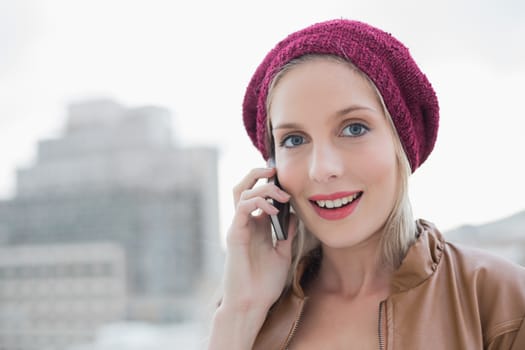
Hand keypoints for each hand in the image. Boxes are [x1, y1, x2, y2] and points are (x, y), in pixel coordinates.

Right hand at [222, 166, 296, 312]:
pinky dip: (256, 203)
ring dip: (262, 188)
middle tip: (275, 170)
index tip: (287, 180)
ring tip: (281, 196)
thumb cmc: (265, 282)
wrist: (253, 303)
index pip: (257, 194)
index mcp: (256, 226)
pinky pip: (241, 209)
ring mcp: (238, 227)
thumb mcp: (283, 253)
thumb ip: (287, 233)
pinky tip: (272, 211)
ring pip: (242, 193)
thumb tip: (295, 214)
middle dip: (257, 173)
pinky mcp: (234, 234)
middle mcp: (245, 223)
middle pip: (244, 187)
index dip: (269, 182)